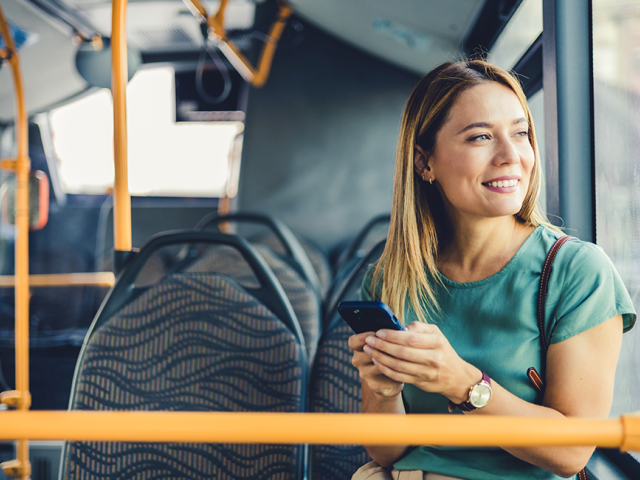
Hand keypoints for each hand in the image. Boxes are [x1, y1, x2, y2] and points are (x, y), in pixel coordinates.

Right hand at [349, 332, 403, 398]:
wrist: (393, 378)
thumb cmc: (391, 354)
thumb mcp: (388, 342)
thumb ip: (390, 335)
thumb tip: (403, 329)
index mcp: (358, 348)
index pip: (353, 341)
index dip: (363, 337)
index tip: (376, 334)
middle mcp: (358, 360)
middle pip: (365, 352)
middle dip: (380, 347)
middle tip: (393, 343)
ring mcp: (364, 374)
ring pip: (377, 364)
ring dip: (390, 359)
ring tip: (402, 355)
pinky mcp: (374, 385)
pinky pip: (385, 375)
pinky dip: (395, 370)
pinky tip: (403, 367)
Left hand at [362, 322, 480, 403]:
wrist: (456, 377)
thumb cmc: (442, 350)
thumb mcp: (436, 334)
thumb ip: (418, 327)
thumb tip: (399, 328)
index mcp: (437, 342)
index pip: (410, 339)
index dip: (392, 336)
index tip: (379, 332)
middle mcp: (433, 358)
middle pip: (402, 352)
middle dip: (382, 346)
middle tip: (368, 340)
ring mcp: (427, 372)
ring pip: (398, 366)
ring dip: (380, 357)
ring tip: (368, 350)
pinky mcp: (420, 382)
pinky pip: (399, 377)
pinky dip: (385, 369)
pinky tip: (376, 361)